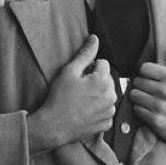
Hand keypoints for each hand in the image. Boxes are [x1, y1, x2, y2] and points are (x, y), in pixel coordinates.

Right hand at [28, 35, 115, 152]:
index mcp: (103, 81)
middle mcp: (111, 96)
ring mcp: (110, 111)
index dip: (90, 67)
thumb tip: (94, 39)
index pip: (103, 63)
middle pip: (107, 79)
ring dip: (98, 94)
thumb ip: (85, 54)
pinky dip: (98, 108)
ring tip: (81, 100)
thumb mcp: (69, 71)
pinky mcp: (107, 123)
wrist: (54, 125)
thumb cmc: (60, 98)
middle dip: (96, 80)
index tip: (80, 76)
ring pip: (107, 94)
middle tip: (79, 88)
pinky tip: (85, 110)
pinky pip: (106, 110)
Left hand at [130, 38, 165, 153]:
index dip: (145, 73)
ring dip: (138, 97)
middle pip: (137, 81)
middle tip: (149, 91)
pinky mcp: (155, 120)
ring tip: (148, 100)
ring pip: (134, 95)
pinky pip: (136, 109)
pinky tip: (149, 110)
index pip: (144, 68)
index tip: (151, 79)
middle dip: (141, 86)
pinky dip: (140, 109)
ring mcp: (160, 106)